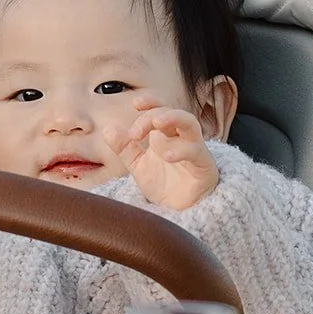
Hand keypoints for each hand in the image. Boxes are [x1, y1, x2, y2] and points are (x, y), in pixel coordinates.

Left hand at [104, 97, 218, 210]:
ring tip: (156, 123)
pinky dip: (181, 150)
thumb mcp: (137, 165)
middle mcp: (181, 138)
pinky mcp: (205, 166)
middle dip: (153, 115)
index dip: (151, 102)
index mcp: (166, 134)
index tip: (135, 103)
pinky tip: (166, 155)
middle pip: (173, 113)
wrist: (177, 212)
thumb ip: (124, 148)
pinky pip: (196, 152)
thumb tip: (108, 129)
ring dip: (174, 118)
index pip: (161, 109)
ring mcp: (195, 150)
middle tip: (135, 132)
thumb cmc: (163, 185)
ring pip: (190, 124)